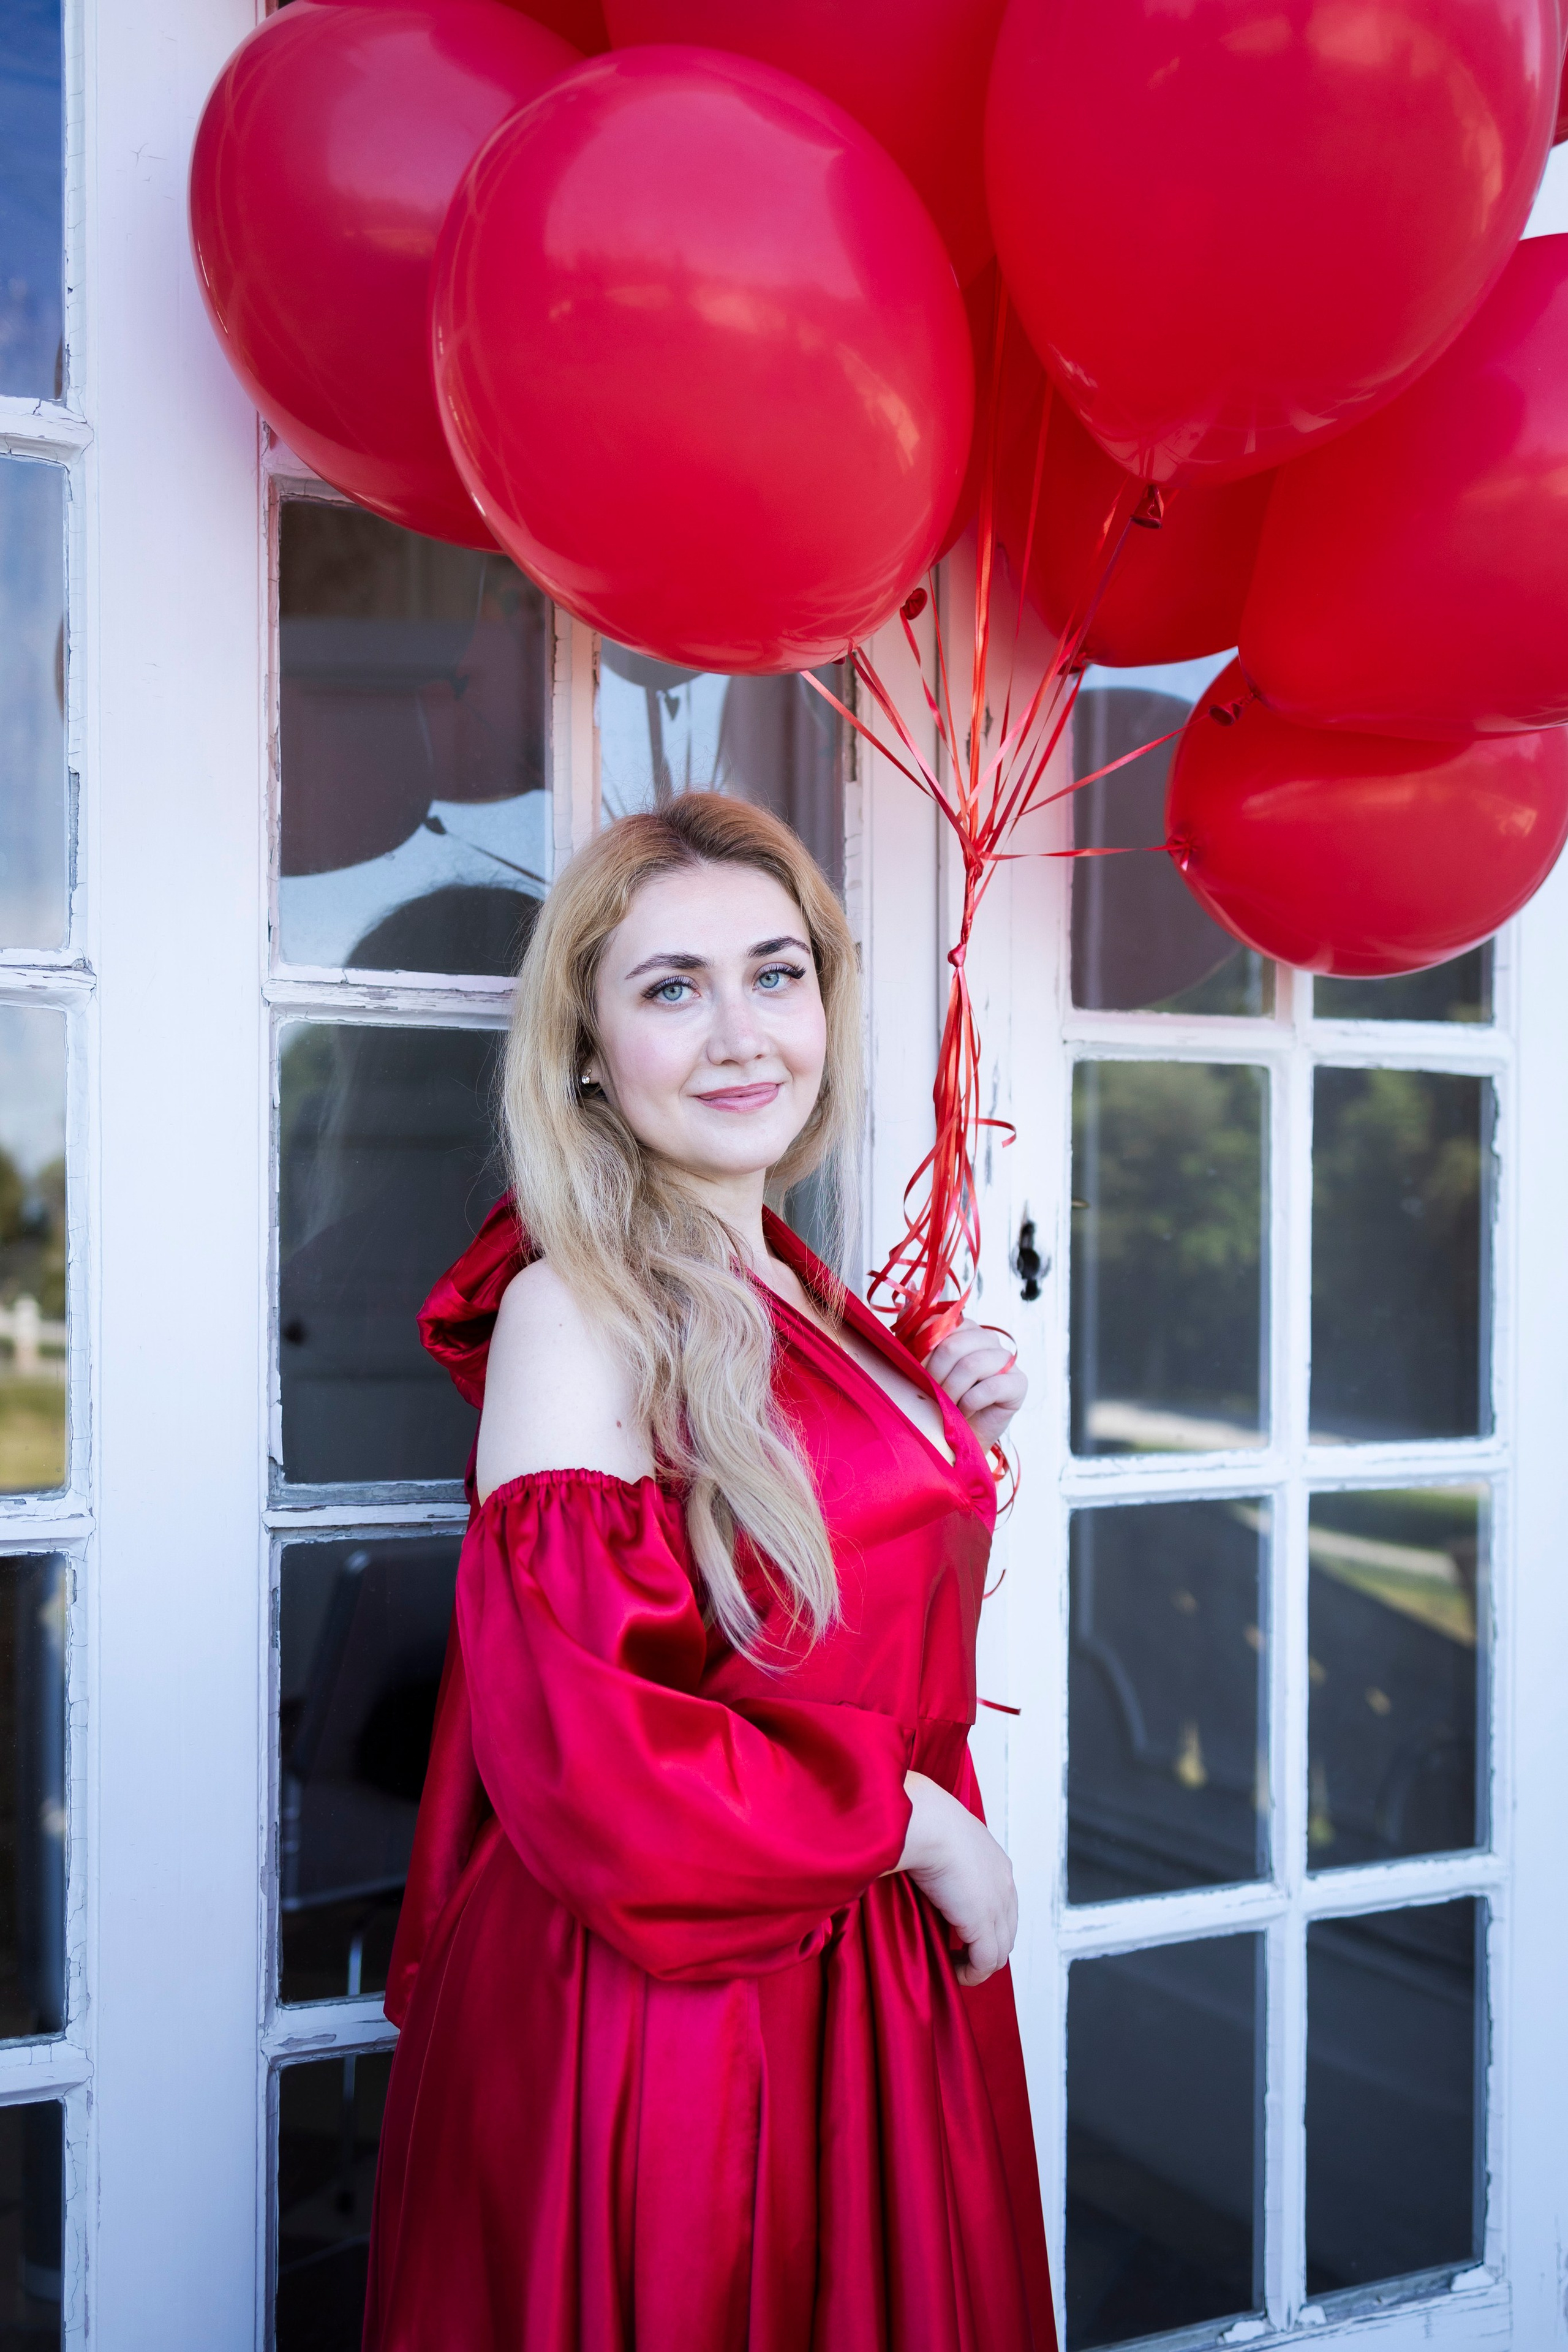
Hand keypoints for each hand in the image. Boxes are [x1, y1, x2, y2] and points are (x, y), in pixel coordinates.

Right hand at [894, 1771, 1017, 1985]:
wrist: (924, 1822)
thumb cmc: (921, 1821)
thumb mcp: (941, 1837)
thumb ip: (942, 1854)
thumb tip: (922, 1863)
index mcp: (996, 1861)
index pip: (1003, 1903)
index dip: (984, 1922)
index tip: (960, 1931)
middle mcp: (1004, 1884)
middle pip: (1006, 1930)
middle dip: (985, 1946)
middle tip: (957, 1954)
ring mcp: (997, 1904)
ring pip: (999, 1949)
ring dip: (977, 1963)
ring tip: (952, 1965)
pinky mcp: (983, 1922)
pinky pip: (986, 1962)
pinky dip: (971, 1973)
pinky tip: (952, 1971)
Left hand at [926, 1321, 1026, 1449]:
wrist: (957, 1437)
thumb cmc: (938, 1400)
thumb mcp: (919, 1367)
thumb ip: (914, 1335)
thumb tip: (909, 1297)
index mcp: (963, 1328)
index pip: (939, 1324)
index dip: (922, 1351)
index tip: (914, 1372)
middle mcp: (986, 1338)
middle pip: (953, 1346)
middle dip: (935, 1376)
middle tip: (929, 1395)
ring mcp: (1005, 1359)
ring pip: (971, 1365)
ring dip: (952, 1392)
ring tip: (945, 1406)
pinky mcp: (1018, 1382)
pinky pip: (991, 1387)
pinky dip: (970, 1404)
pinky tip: (964, 1412)